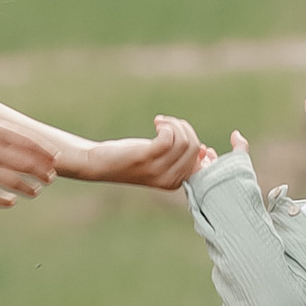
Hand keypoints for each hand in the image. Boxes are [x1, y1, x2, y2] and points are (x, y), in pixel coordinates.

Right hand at [0, 107, 61, 207]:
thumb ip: (6, 132)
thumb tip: (32, 144)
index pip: (30, 143)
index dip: (46, 154)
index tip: (56, 161)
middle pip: (26, 163)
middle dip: (42, 172)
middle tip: (50, 178)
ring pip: (13, 182)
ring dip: (29, 188)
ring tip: (36, 191)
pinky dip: (5, 200)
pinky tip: (12, 201)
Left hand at [76, 114, 210, 191]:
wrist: (101, 163)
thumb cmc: (132, 158)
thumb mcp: (161, 160)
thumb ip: (181, 158)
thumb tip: (204, 151)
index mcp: (176, 182)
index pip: (203, 165)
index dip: (203, 150)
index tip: (195, 142)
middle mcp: (170, 180)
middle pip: (194, 147)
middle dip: (184, 129)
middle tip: (167, 124)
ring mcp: (158, 170)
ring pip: (184, 141)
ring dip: (174, 124)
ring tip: (161, 122)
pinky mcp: (146, 158)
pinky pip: (169, 138)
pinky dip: (167, 125)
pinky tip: (157, 123)